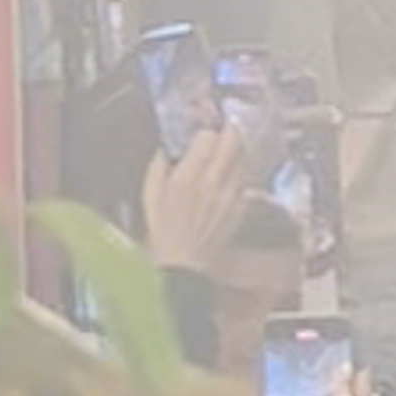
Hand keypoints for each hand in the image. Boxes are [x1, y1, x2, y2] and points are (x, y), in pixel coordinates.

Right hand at [139, 119, 253, 279]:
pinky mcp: (240, 207)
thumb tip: (165, 150)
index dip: (206, 133)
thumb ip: (158, 167)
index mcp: (187, 177)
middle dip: (229, 133)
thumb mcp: (150, 195)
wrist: (183, 261)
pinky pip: (245, 181)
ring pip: (243, 159)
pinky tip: (229, 180)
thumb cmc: (163, 230)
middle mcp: (212, 182)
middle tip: (224, 134)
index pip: (207, 137)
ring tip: (226, 156)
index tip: (202, 137)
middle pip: (233, 142)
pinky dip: (239, 176)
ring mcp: (230, 194)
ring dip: (236, 153)